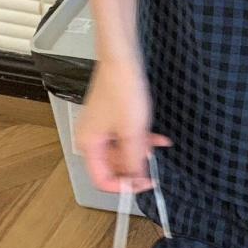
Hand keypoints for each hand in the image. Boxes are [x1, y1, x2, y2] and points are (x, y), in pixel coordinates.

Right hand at [74, 54, 171, 194]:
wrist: (122, 60)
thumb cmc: (122, 90)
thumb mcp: (132, 131)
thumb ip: (133, 160)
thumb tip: (136, 181)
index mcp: (88, 145)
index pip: (101, 180)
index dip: (123, 186)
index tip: (143, 184)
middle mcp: (90, 139)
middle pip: (113, 167)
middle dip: (135, 167)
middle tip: (153, 165)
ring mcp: (100, 128)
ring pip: (122, 152)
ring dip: (141, 152)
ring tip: (158, 146)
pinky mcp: (110, 119)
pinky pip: (124, 138)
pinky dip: (140, 140)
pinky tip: (158, 138)